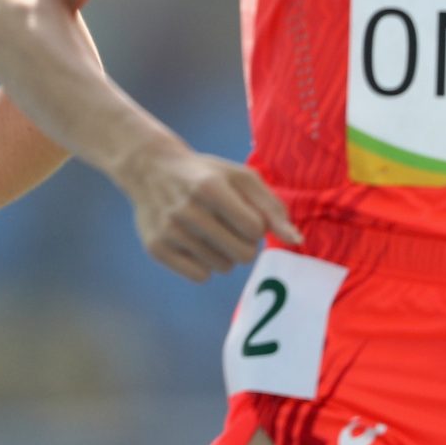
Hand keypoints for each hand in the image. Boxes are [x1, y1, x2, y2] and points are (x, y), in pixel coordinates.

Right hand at [115, 144, 299, 281]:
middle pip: (242, 254)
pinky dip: (203, 264)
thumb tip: (295, 240)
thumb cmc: (206, 174)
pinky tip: (194, 244)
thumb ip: (272, 207)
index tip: (242, 214)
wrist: (150, 169)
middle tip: (229, 228)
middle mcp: (187, 210)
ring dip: (223, 254)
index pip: (255, 230)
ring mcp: (169, 230)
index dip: (255, 226)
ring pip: (222, 267)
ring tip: (209, 232)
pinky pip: (200, 275)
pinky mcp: (156, 248)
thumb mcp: (241, 178)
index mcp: (210, 187)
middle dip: (244, 245)